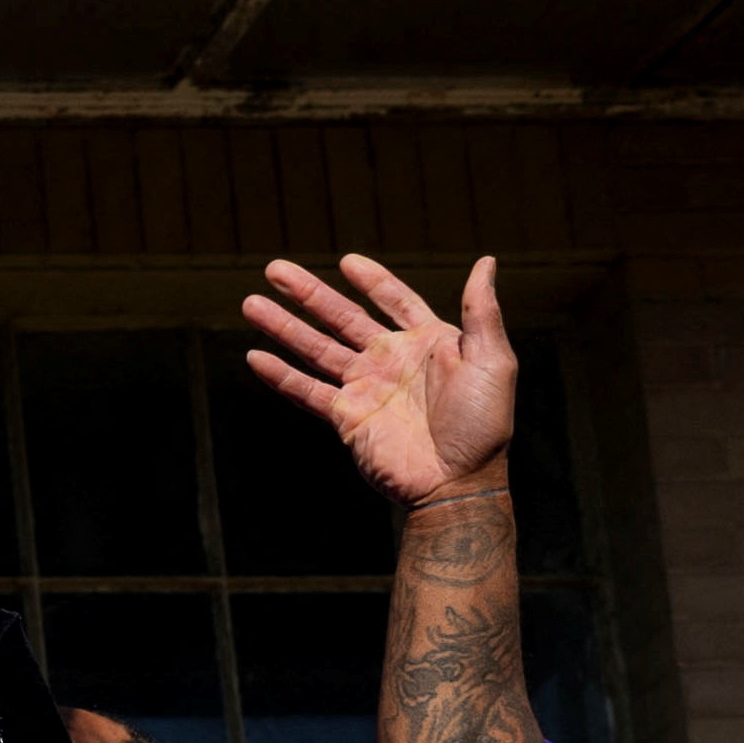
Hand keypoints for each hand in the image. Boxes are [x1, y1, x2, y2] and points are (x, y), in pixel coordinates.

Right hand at [240, 254, 516, 510]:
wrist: (458, 481)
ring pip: (316, 349)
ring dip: (283, 326)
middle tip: (274, 269)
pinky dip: (280, 375)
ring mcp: (365, 388)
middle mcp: (391, 361)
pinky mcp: (346, 417)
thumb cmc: (483, 424)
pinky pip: (306, 392)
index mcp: (427, 342)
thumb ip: (482, 311)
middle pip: (341, 317)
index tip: (347, 261)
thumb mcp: (492, 361)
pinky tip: (255, 357)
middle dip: (309, 293)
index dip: (372, 281)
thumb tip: (487, 261)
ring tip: (251, 303)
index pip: (394, 301)